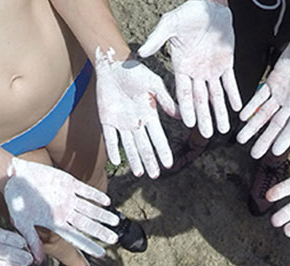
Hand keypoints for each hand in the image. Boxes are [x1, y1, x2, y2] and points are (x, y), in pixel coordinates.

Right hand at [4, 158, 117, 262]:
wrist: (13, 177)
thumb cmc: (15, 201)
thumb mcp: (21, 223)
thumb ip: (32, 240)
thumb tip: (37, 262)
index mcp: (55, 223)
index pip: (76, 237)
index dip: (89, 246)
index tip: (102, 254)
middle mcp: (64, 212)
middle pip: (87, 225)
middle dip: (101, 232)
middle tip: (114, 240)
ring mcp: (68, 197)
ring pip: (90, 209)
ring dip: (103, 215)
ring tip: (116, 222)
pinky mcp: (68, 183)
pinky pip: (86, 191)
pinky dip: (96, 196)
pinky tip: (107, 202)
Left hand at [95, 47, 177, 178]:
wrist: (113, 65)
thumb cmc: (135, 71)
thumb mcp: (154, 84)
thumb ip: (166, 101)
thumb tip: (181, 116)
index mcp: (149, 115)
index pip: (158, 137)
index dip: (163, 151)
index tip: (169, 164)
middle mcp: (137, 123)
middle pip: (144, 146)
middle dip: (150, 161)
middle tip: (155, 175)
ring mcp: (121, 123)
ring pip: (129, 146)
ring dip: (135, 160)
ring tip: (139, 174)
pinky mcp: (107, 120)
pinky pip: (111, 138)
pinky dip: (113, 149)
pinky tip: (117, 161)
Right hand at [138, 0, 241, 137]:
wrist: (209, 6)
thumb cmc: (187, 14)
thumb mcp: (169, 24)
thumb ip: (156, 39)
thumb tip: (141, 53)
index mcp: (181, 67)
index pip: (183, 92)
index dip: (186, 108)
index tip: (188, 123)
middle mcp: (196, 73)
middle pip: (200, 100)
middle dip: (204, 117)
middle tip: (206, 135)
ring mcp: (211, 69)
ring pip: (216, 96)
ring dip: (220, 112)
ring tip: (223, 129)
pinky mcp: (226, 63)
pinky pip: (230, 83)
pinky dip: (234, 95)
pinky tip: (237, 109)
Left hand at [237, 33, 289, 158]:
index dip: (285, 138)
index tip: (275, 152)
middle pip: (277, 125)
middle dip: (265, 139)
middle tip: (254, 154)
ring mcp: (282, 93)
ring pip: (265, 113)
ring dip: (253, 126)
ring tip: (241, 139)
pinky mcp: (273, 81)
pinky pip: (260, 96)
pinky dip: (251, 106)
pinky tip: (243, 116)